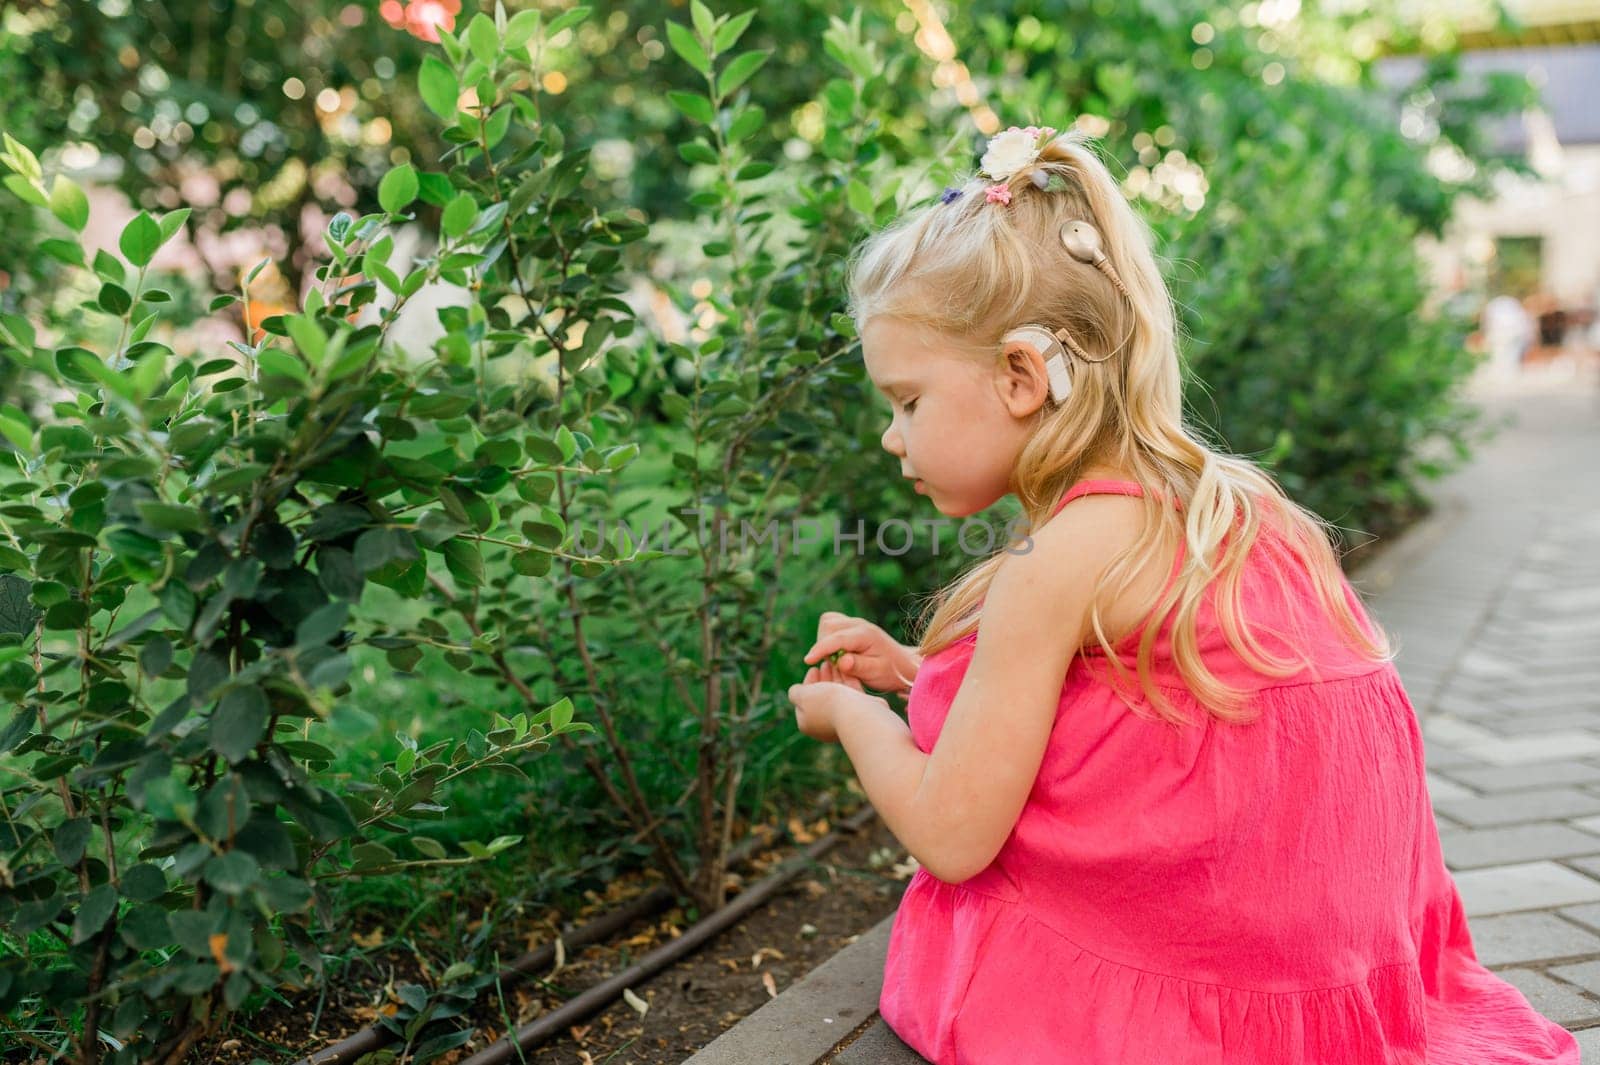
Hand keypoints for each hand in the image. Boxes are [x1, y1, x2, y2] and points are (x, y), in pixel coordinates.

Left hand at [788, 656, 880, 743]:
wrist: (859, 714)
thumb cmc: (828, 704)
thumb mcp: (803, 696)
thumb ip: (796, 693)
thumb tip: (796, 691)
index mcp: (808, 724)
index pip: (804, 700)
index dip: (808, 683)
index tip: (814, 668)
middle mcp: (825, 725)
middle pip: (822, 698)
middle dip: (823, 679)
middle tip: (826, 664)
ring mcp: (843, 721)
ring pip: (838, 696)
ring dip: (836, 678)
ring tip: (837, 663)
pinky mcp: (860, 715)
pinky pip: (852, 696)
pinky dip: (848, 682)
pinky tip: (848, 669)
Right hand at [802, 611, 921, 694]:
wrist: (904, 665)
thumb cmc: (891, 671)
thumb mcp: (876, 673)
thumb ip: (858, 666)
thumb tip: (840, 661)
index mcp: (866, 634)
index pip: (836, 638)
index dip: (820, 649)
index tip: (808, 661)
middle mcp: (859, 624)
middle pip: (828, 625)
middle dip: (823, 645)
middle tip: (833, 665)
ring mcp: (855, 623)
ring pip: (828, 622)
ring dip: (825, 640)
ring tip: (836, 660)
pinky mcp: (852, 626)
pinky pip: (831, 624)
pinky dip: (828, 637)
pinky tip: (837, 653)